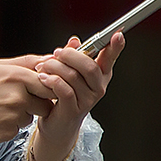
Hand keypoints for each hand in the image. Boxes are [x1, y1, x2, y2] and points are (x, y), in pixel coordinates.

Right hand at [0, 57, 55, 160]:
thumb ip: (26, 63)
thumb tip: (51, 59)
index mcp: (16, 76)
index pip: (51, 82)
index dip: (48, 86)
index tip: (39, 86)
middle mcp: (17, 96)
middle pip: (47, 102)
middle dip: (39, 101)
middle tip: (19, 98)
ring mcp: (13, 116)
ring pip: (33, 116)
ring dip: (23, 113)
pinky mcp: (8, 132)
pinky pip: (20, 128)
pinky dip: (11, 124)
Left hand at [27, 32, 124, 160]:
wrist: (56, 125)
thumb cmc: (63, 96)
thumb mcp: (68, 72)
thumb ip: (73, 56)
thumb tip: (74, 40)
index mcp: (100, 75)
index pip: (110, 58)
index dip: (115, 47)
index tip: (118, 34)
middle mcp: (98, 88)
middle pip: (89, 66)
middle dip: (70, 56)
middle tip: (57, 53)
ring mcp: (87, 100)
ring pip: (73, 76)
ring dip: (55, 67)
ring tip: (43, 67)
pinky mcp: (73, 110)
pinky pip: (64, 90)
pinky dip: (52, 81)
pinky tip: (43, 78)